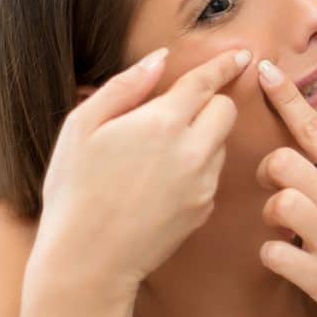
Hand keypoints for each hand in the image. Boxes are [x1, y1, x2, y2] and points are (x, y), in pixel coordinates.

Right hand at [31, 47, 250, 298]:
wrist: (87, 261)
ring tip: (157, 154)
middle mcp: (193, 151)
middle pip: (226, 111)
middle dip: (210, 103)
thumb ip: (125, 86)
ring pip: (221, 143)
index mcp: (162, 123)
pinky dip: (197, 168)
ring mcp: (203, 183)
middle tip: (179, 111)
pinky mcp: (204, 209)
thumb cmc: (74, 190)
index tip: (242, 55)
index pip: (206, 83)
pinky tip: (161, 182)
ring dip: (203, 137)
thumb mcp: (81, 127)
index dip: (224, 65)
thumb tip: (160, 59)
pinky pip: (212, 175)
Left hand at [254, 61, 316, 316]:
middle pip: (280, 162)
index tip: (264, 70)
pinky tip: (291, 258)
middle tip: (279, 183)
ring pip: (275, 205)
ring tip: (289, 224)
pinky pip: (272, 254)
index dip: (286, 96)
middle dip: (269, 169)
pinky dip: (274, 254)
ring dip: (274, 212)